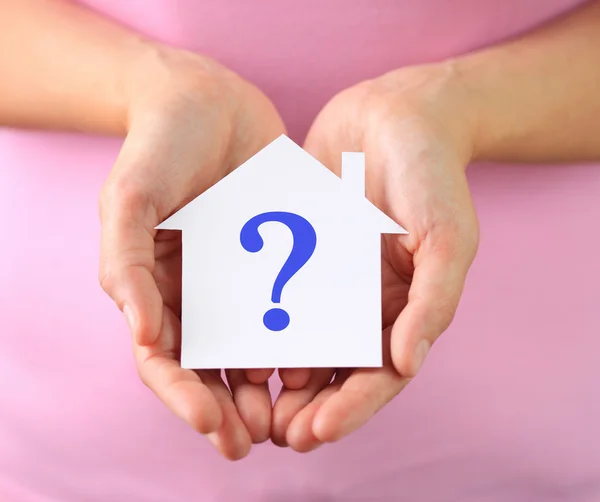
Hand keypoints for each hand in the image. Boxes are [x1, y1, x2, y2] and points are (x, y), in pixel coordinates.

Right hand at [98, 44, 285, 459]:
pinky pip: (291, 305)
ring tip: (296, 416)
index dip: (186, 401)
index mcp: (156, 291)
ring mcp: (239, 279)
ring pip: (256, 347)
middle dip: (234, 410)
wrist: (205, 99)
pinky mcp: (277, 257)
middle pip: (212, 369)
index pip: (165, 363)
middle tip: (262, 440)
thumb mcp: (128, 200)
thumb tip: (147, 338)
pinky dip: (304, 337)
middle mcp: (198, 294)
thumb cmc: (157, 148)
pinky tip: (324, 360)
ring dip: (273, 387)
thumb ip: (127, 265)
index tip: (218, 428)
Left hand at [272, 63, 479, 450]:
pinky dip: (260, 324)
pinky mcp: (299, 251)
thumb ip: (433, 300)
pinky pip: (277, 294)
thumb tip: (408, 364)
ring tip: (250, 405)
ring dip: (279, 378)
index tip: (317, 431)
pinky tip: (235, 344)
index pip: (380, 374)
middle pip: (338, 370)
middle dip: (310, 407)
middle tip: (278, 436)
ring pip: (303, 341)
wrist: (393, 114)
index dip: (351, 408)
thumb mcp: (447, 235)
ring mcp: (330, 279)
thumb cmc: (432, 175)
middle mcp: (365, 303)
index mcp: (406, 308)